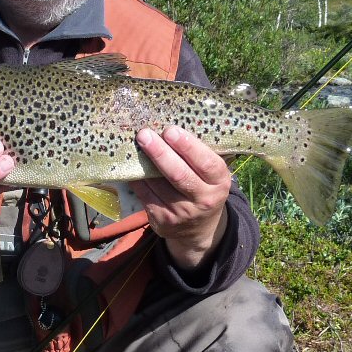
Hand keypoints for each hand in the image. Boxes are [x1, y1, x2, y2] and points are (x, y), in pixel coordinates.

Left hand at [133, 125, 230, 271]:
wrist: (200, 229)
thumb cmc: (204, 188)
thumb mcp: (213, 175)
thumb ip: (201, 155)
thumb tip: (175, 121)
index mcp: (219, 183)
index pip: (206, 163)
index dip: (188, 146)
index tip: (171, 130)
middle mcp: (203, 200)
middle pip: (179, 175)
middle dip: (160, 153)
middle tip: (145, 134)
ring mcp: (181, 213)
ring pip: (157, 184)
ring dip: (144, 163)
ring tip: (136, 144)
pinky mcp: (162, 221)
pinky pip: (145, 194)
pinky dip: (137, 178)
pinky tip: (132, 164)